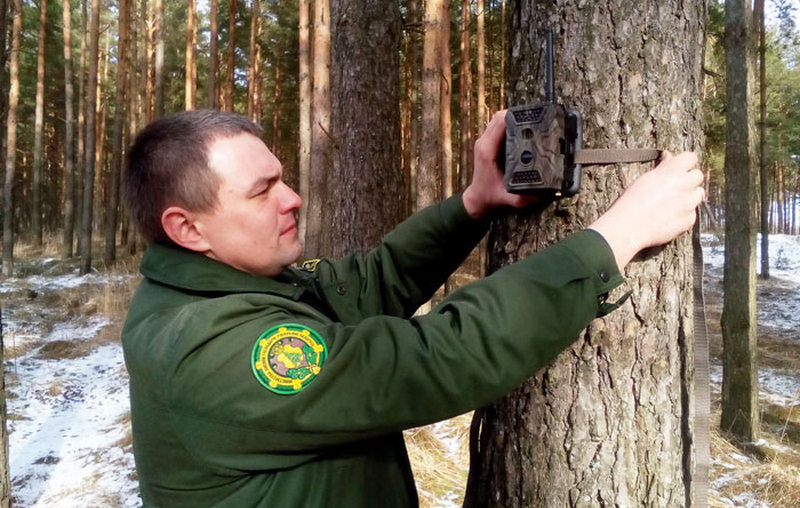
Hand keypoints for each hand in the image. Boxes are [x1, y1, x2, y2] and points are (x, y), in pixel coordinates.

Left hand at [462, 110, 536, 218]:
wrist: (478, 199)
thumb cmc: (490, 196)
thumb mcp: (509, 198)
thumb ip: (524, 197)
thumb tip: (541, 193)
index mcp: (487, 151)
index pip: (500, 123)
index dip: (516, 116)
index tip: (531, 118)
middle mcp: (483, 143)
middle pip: (500, 117)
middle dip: (517, 114)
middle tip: (534, 118)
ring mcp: (484, 141)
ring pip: (498, 119)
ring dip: (513, 117)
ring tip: (529, 121)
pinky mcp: (487, 142)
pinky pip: (498, 126)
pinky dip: (509, 123)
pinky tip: (521, 128)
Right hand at [589, 151, 704, 270]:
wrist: (629, 227)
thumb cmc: (631, 202)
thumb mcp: (645, 178)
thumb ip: (662, 167)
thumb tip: (669, 156)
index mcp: (670, 172)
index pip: (691, 158)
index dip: (685, 163)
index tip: (681, 168)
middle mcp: (683, 186)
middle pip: (698, 175)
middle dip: (689, 179)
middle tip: (676, 186)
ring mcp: (688, 203)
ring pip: (699, 194)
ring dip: (690, 196)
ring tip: (674, 202)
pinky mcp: (689, 220)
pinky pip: (693, 213)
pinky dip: (685, 213)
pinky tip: (671, 215)